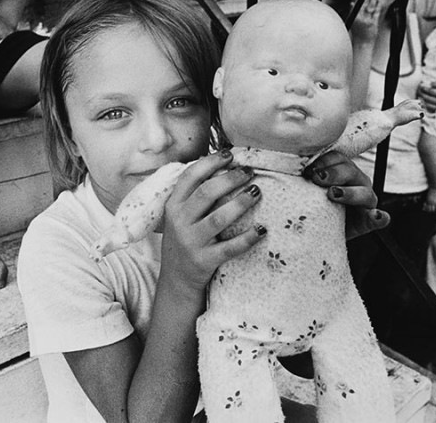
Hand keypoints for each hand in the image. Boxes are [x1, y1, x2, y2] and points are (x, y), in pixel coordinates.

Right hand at [159, 151, 263, 294]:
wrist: (176, 280)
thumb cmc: (184, 241)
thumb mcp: (179, 216)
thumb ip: (193, 196)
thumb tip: (221, 167)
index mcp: (173, 206)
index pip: (190, 177)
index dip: (210, 163)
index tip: (229, 154)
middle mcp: (180, 222)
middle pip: (206, 193)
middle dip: (230, 179)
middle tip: (249, 172)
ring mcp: (191, 242)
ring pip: (218, 218)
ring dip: (240, 203)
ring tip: (256, 191)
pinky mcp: (204, 261)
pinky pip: (229, 248)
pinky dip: (247, 238)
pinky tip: (262, 229)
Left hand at [304, 151, 389, 239]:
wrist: (314, 232)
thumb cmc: (307, 205)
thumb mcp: (301, 189)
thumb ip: (297, 177)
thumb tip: (280, 168)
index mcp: (340, 170)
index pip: (336, 158)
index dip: (323, 161)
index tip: (307, 169)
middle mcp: (355, 182)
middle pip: (349, 171)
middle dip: (333, 173)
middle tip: (316, 179)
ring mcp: (365, 202)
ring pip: (364, 193)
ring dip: (350, 193)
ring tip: (333, 194)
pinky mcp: (369, 221)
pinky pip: (379, 218)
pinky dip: (379, 217)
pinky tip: (377, 216)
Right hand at [350, 0, 382, 42]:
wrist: (362, 44)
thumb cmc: (358, 33)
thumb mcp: (353, 22)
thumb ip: (353, 12)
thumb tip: (352, 3)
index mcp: (355, 17)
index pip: (358, 3)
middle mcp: (360, 18)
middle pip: (365, 3)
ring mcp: (367, 20)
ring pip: (371, 7)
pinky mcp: (373, 23)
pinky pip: (376, 13)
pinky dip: (378, 7)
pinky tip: (379, 2)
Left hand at [418, 81, 435, 115]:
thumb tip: (430, 83)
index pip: (430, 91)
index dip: (424, 88)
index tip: (420, 86)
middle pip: (428, 99)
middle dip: (421, 94)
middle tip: (418, 91)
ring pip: (429, 106)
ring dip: (423, 101)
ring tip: (420, 97)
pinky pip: (435, 110)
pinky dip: (429, 107)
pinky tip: (427, 103)